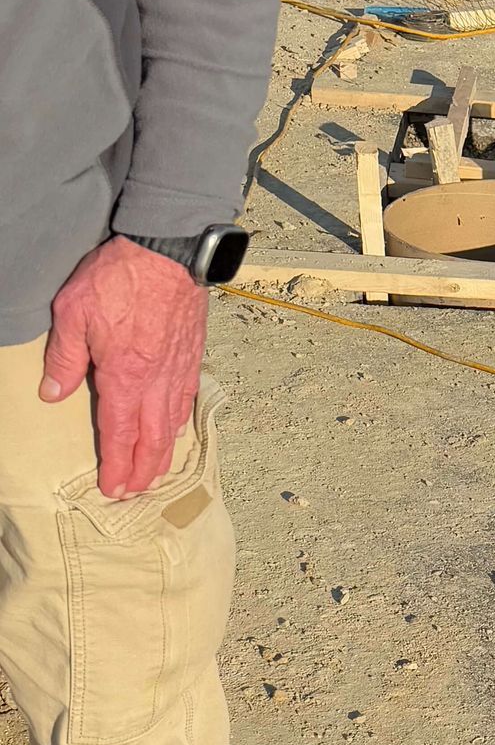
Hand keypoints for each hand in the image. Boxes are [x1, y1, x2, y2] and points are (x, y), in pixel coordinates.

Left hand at [40, 240, 209, 498]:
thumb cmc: (119, 277)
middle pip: (152, 439)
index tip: (113, 489)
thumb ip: (64, 357)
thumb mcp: (73, 312)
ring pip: (173, 424)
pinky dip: (179, 423)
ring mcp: (178, 369)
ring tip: (154, 473)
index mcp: (125, 375)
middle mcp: (156, 381)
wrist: (169, 250)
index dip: (115, 465)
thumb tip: (52, 393)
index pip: (119, 432)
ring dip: (163, 454)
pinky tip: (174, 429)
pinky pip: (186, 400)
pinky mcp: (192, 355)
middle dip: (143, 471)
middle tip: (134, 493)